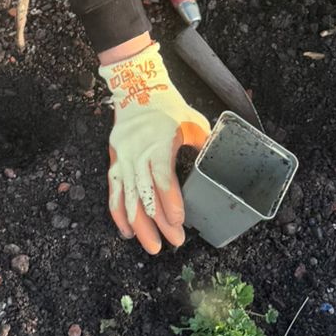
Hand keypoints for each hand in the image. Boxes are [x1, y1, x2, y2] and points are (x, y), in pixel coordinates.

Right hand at [99, 43, 210, 254]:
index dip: (169, 201)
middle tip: (173, 243)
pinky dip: (118, 214)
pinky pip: (113, 192)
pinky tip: (128, 232)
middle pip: (145, 194)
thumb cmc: (168, 106)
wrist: (136, 88)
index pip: (162, 177)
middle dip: (159, 223)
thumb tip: (221, 163)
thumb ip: (203, 144)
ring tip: (152, 246)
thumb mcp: (191, 121)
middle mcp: (136, 152)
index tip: (178, 222)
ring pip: (127, 198)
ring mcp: (122, 158)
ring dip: (139, 225)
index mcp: (158, 141)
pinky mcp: (114, 161)